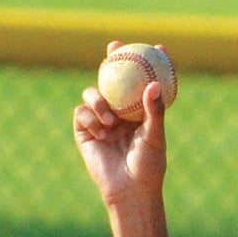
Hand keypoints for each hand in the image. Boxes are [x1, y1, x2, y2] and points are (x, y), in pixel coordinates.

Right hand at [73, 40, 168, 203]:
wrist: (129, 190)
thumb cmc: (148, 166)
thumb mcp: (155, 136)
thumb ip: (154, 111)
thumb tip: (154, 85)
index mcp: (139, 112)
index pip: (142, 82)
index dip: (146, 62)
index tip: (156, 47)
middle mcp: (120, 112)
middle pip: (113, 79)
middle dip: (112, 58)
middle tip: (115, 46)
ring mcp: (101, 120)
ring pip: (93, 94)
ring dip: (99, 100)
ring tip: (111, 120)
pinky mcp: (84, 131)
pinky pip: (81, 113)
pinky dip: (90, 119)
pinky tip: (101, 132)